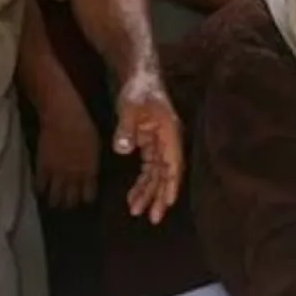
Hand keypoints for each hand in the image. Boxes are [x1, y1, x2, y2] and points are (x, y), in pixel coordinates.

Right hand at [34, 91, 99, 209]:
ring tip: (54, 204)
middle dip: (70, 204)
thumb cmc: (84, 126)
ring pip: (54, 197)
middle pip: (71, 200)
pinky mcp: (42, 167)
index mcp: (90, 170)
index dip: (86, 200)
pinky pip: (40, 185)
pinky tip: (41, 192)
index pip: (89, 195)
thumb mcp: (96, 147)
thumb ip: (93, 164)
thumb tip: (92, 174)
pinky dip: (40, 190)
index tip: (84, 202)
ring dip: (55, 201)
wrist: (63, 116)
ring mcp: (57, 173)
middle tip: (68, 206)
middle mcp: (74, 176)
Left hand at [112, 70, 181, 223]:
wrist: (140, 77)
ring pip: (158, 175)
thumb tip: (123, 149)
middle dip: (160, 196)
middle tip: (152, 217)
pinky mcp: (151, 145)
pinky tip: (133, 196)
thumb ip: (126, 128)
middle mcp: (169, 141)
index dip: (171, 183)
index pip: (173, 162)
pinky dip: (142, 183)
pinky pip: (149, 169)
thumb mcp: (129, 106)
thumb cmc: (138, 90)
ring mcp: (161, 144)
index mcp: (169, 132)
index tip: (168, 201)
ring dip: (149, 193)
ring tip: (136, 211)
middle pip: (167, 174)